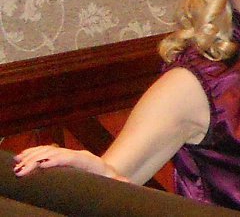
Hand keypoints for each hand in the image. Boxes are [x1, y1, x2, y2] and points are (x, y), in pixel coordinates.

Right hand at [13, 145, 127, 181]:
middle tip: (22, 170)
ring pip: (48, 151)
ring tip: (18, 164)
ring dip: (32, 156)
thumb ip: (119, 181)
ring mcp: (68, 154)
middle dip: (38, 159)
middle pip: (56, 153)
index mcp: (89, 160)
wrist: (105, 169)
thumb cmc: (108, 178)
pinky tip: (21, 157)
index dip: (58, 160)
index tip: (44, 165)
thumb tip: (127, 183)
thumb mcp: (114, 180)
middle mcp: (76, 154)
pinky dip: (33, 153)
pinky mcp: (61, 156)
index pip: (72, 158)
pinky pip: (45, 151)